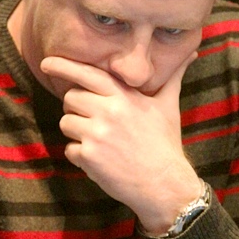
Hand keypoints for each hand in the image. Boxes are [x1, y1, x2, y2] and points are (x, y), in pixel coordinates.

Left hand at [41, 56, 201, 233]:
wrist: (165, 183)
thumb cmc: (165, 144)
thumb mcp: (168, 106)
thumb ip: (173, 78)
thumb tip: (191, 54)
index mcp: (125, 96)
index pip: (87, 73)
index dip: (63, 66)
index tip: (46, 63)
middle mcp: (109, 111)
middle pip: (70, 98)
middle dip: (76, 109)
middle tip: (93, 121)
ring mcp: (97, 134)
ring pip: (65, 123)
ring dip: (76, 133)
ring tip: (98, 142)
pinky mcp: (89, 157)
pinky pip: (69, 149)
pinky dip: (80, 156)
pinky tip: (100, 160)